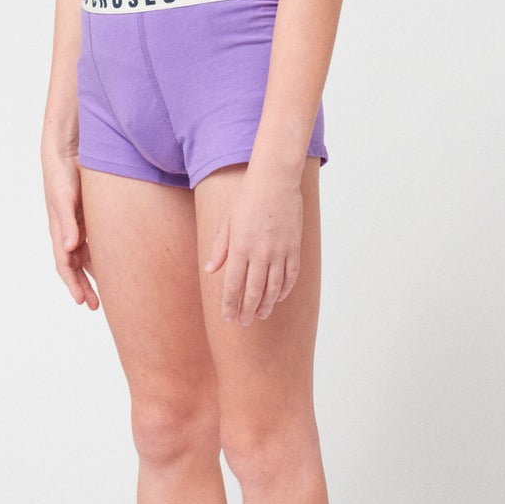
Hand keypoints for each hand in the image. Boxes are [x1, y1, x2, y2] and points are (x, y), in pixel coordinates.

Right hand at [44, 149, 98, 309]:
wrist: (68, 152)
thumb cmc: (62, 174)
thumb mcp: (65, 198)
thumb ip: (67, 222)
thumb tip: (69, 248)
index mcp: (59, 230)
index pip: (64, 264)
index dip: (72, 284)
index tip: (82, 301)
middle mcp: (68, 232)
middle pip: (75, 267)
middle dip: (83, 287)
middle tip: (94, 306)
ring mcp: (78, 225)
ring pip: (85, 258)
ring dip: (93, 275)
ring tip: (105, 293)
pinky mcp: (88, 216)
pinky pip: (94, 243)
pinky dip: (100, 257)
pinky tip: (113, 265)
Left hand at [205, 164, 303, 326]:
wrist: (275, 181)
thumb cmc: (247, 198)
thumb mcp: (227, 221)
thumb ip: (219, 248)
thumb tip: (210, 269)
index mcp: (240, 248)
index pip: (233, 285)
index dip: (230, 304)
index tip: (227, 317)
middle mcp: (260, 253)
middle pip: (254, 291)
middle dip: (247, 310)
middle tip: (243, 323)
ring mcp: (279, 251)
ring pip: (274, 287)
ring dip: (267, 305)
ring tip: (261, 316)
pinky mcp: (294, 247)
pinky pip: (291, 275)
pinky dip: (285, 289)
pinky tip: (280, 297)